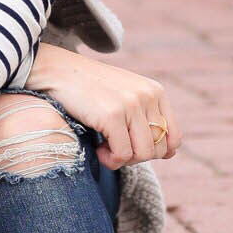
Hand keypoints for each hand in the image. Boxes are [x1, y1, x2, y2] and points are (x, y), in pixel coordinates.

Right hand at [24, 45, 180, 168]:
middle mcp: (148, 96)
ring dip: (123, 160)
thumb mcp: (126, 96)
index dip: (157, 153)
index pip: (173, 138)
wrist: (58, 72)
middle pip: (159, 149)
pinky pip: (122, 154)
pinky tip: (98, 149)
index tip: (133, 150)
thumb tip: (169, 153)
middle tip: (115, 149)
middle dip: (137, 157)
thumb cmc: (90, 89)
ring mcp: (130, 105)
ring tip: (105, 149)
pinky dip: (110, 160)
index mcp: (156, 92)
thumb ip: (146, 118)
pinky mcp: (112, 115)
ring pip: (143, 154)